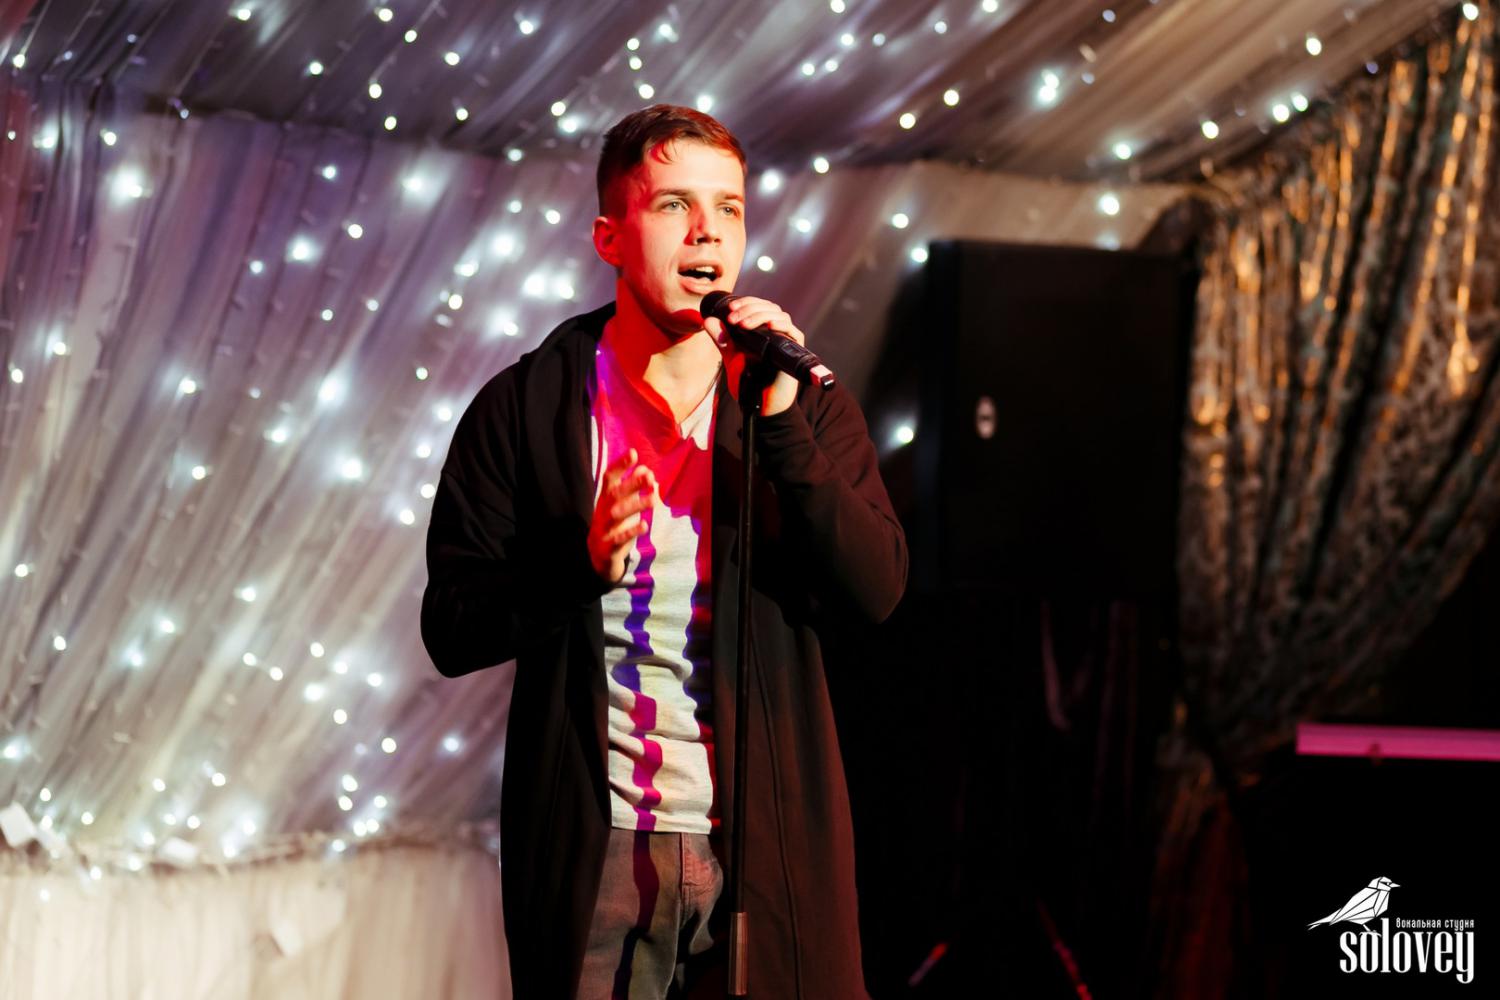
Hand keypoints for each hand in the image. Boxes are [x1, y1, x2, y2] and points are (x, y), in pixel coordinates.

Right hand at [587, 447, 657, 583]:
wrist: (598, 556)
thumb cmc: (614, 524)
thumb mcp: (622, 505)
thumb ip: (633, 488)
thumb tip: (646, 470)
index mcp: (605, 498)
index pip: (610, 478)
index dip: (620, 465)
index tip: (633, 453)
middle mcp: (603, 511)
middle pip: (615, 494)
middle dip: (631, 484)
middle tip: (649, 476)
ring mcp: (604, 528)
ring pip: (617, 515)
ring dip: (634, 506)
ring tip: (653, 500)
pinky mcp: (609, 546)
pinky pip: (619, 539)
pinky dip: (631, 532)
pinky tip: (645, 526)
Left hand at [702, 296, 804, 415]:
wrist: (762, 407)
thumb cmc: (750, 383)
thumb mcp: (732, 358)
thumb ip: (722, 340)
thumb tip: (708, 320)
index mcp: (762, 330)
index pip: (757, 306)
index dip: (745, 303)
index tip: (729, 309)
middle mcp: (776, 331)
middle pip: (767, 307)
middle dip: (748, 308)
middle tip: (732, 318)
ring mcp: (786, 340)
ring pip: (778, 315)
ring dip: (759, 315)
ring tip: (742, 324)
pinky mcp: (796, 350)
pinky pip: (793, 331)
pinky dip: (780, 325)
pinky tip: (769, 326)